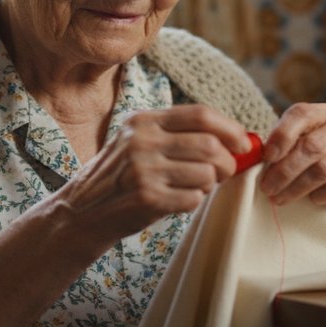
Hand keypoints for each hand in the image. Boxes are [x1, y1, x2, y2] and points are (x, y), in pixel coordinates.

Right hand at [58, 105, 249, 241]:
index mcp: (143, 120)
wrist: (82, 211)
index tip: (243, 143)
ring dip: (208, 184)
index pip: (201, 115)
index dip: (230, 129)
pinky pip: (194, 198)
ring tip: (193, 187)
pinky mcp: (147, 198)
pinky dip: (194, 201)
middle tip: (224, 172)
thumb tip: (237, 138)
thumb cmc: (121, 176)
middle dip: (226, 162)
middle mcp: (142, 141)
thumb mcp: (139, 141)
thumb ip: (178, 134)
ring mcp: (143, 169)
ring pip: (206, 174)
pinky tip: (177, 201)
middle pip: (209, 145)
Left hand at [259, 103, 325, 233]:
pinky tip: (310, 200)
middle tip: (267, 188)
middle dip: (284, 170)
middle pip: (311, 146)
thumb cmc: (313, 164)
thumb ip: (280, 148)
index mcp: (322, 113)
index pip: (301, 114)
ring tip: (280, 198)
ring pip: (323, 169)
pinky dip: (319, 196)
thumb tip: (256, 157)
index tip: (267, 157)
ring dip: (296, 187)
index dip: (282, 135)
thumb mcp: (296, 149)